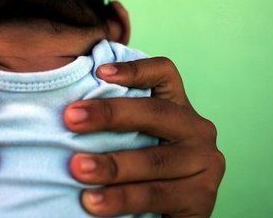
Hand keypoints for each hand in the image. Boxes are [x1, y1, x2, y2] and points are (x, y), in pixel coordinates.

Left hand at [64, 57, 224, 216]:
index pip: (164, 74)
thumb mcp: (133, 140)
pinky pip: (156, 195)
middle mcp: (197, 130)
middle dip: (110, 114)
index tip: (99, 72)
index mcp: (178, 108)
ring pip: (154, 160)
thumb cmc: (139, 172)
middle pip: (156, 112)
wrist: (166, 217)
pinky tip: (94, 202)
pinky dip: (121, 198)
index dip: (135, 69)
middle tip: (71, 119)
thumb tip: (67, 109)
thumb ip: (116, 124)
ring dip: (111, 164)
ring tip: (77, 168)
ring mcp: (205, 165)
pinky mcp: (201, 199)